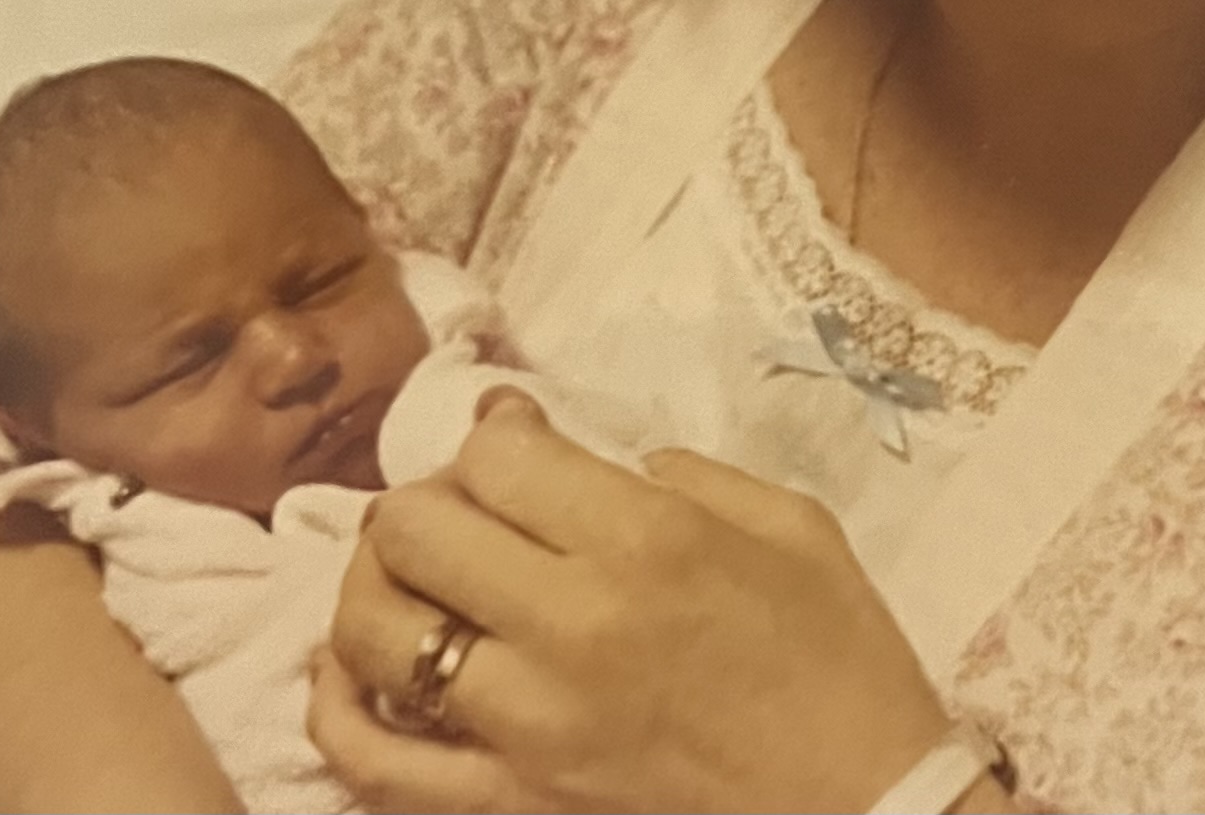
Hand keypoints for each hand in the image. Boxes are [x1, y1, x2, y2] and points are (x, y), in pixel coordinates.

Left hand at [314, 393, 952, 812]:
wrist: (865, 812)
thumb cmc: (842, 661)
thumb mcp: (794, 526)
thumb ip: (691, 475)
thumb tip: (604, 461)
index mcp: (646, 541)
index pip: (498, 454)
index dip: (495, 429)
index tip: (516, 433)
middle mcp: (568, 625)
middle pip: (415, 528)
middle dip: (428, 498)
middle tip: (466, 507)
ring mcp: (524, 726)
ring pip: (375, 633)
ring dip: (376, 586)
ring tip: (413, 578)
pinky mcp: (507, 805)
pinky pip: (374, 763)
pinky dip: (339, 709)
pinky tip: (351, 672)